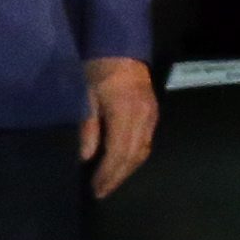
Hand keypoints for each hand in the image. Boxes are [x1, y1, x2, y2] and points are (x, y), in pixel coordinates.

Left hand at [80, 57, 155, 197]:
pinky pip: (147, 142)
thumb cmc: (98, 69)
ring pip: (143, 152)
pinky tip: (122, 163)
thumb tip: (86, 157)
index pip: (118, 152)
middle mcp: (143, 117)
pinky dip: (134, 157)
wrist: (121, 46)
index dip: (107, 173)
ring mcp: (151, 115)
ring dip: (127, 170)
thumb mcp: (85, 96)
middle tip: (101, 193)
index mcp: (125, 112)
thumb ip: (88, 127)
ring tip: (111, 182)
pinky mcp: (153, 113)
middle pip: (133, 156)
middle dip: (117, 177)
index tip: (95, 188)